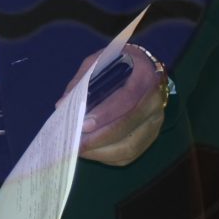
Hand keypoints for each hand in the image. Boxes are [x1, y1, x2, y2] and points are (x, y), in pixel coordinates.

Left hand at [77, 45, 165, 167]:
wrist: (145, 69)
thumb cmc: (120, 63)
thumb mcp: (100, 61)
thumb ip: (82, 80)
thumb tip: (62, 105)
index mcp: (145, 77)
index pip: (127, 99)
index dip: (105, 113)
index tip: (84, 124)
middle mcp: (155, 102)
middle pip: (128, 127)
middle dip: (99, 138)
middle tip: (76, 143)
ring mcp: (155, 122)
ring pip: (130, 146)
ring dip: (102, 152)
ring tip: (80, 150)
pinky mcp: (151, 136)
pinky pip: (130, 155)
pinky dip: (108, 157)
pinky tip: (91, 152)